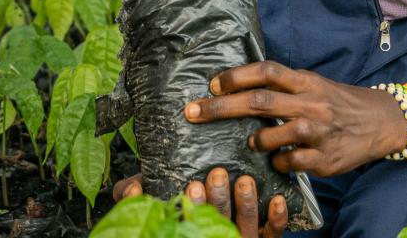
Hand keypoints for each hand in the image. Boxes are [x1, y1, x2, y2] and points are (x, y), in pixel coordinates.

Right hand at [112, 168, 286, 237]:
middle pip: (217, 223)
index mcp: (189, 232)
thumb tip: (130, 188)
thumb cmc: (183, 221)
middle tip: (217, 175)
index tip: (191, 184)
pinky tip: (277, 199)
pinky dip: (276, 218)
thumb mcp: (160, 211)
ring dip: (246, 203)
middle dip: (217, 200)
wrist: (212, 234)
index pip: (187, 224)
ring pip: (246, 227)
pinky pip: (273, 234)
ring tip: (244, 181)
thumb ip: (140, 201)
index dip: (191, 205)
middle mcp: (215, 237)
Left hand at [184, 60, 406, 176]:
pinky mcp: (325, 159)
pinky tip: (280, 160)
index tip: (213, 84)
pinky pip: (289, 163)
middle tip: (193, 111)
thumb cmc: (338, 102)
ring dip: (254, 141)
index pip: (267, 71)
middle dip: (221, 107)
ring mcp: (319, 132)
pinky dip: (277, 162)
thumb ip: (284, 86)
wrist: (382, 121)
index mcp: (306, 81)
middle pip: (259, 102)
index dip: (237, 76)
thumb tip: (240, 87)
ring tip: (252, 143)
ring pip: (272, 136)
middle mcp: (311, 103)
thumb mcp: (314, 84)